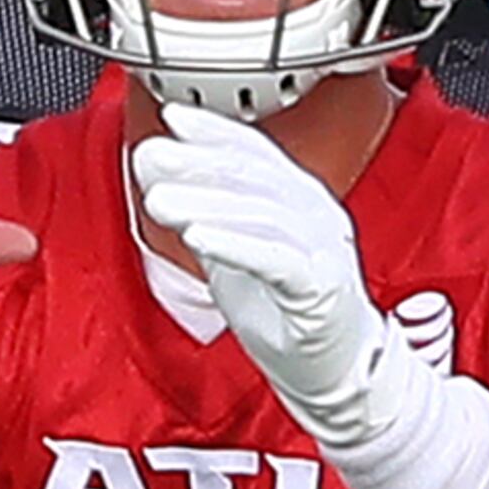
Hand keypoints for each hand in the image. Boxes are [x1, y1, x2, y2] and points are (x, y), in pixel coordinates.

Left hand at [128, 108, 390, 430]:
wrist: (335, 371)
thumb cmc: (289, 312)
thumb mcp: (238, 251)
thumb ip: (207, 213)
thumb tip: (161, 169)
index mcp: (298, 198)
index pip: (254, 151)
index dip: (213, 131)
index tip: (171, 117)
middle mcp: (315, 214)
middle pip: (254, 175)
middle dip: (197, 162)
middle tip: (153, 156)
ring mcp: (323, 248)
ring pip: (260, 213)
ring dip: (204, 204)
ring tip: (159, 201)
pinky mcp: (322, 288)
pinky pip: (275, 259)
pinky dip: (235, 245)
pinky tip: (199, 238)